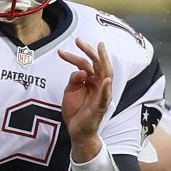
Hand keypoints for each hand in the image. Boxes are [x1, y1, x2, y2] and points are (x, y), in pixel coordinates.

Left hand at [59, 40, 112, 161]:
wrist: (76, 130)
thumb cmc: (75, 110)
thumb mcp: (70, 91)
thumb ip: (74, 80)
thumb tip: (80, 71)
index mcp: (91, 80)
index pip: (86, 64)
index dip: (76, 55)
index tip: (64, 49)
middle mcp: (98, 84)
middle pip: (98, 64)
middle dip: (89, 51)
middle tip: (78, 40)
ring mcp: (102, 94)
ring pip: (106, 75)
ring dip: (103, 62)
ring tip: (99, 49)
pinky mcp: (101, 106)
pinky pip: (105, 96)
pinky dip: (106, 88)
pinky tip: (106, 80)